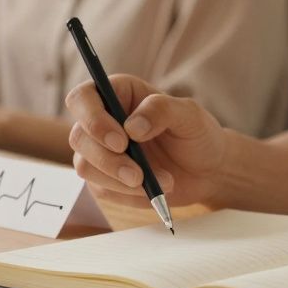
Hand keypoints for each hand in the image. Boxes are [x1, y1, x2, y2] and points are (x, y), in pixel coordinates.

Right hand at [65, 75, 227, 208]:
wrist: (208, 171)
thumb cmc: (198, 134)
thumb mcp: (189, 115)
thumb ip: (161, 110)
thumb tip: (131, 127)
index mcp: (119, 93)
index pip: (82, 98)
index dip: (92, 119)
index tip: (121, 141)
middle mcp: (103, 120)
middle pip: (79, 137)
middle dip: (108, 160)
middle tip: (139, 174)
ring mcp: (100, 151)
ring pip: (84, 166)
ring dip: (119, 180)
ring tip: (160, 182)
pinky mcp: (104, 179)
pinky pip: (101, 189)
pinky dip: (128, 194)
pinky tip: (153, 189)